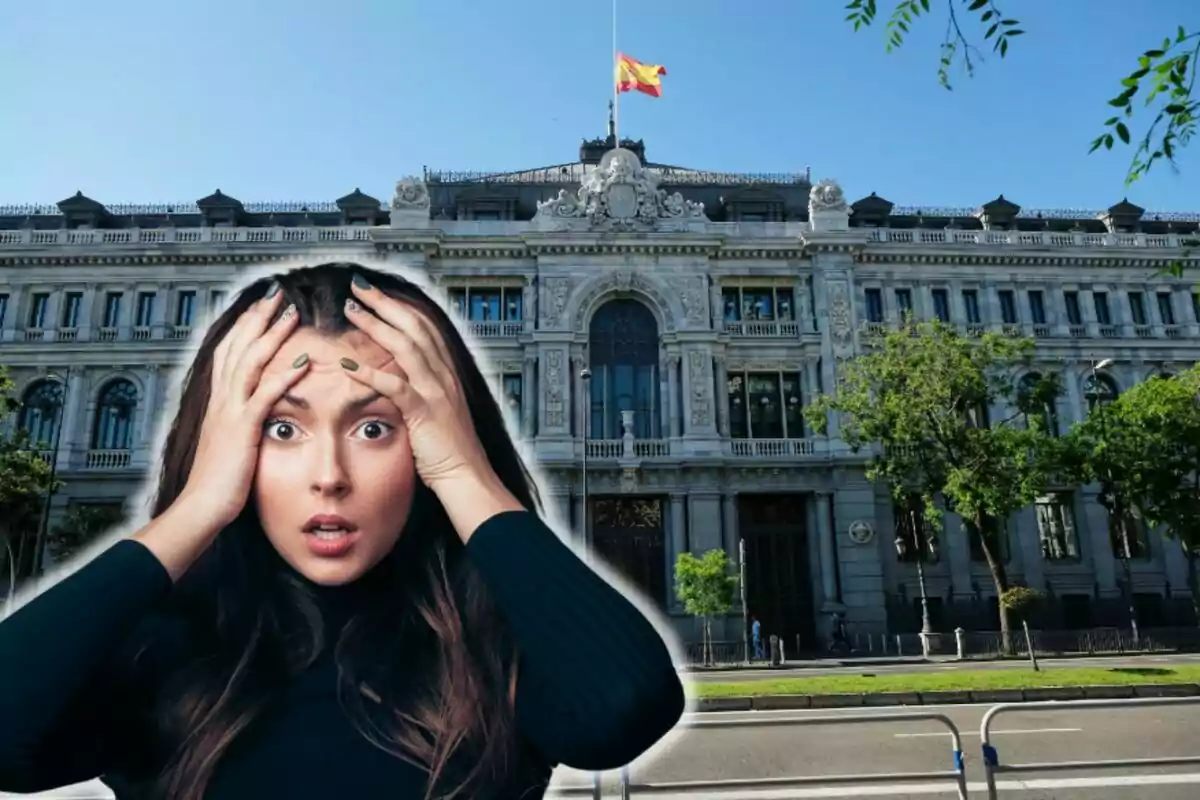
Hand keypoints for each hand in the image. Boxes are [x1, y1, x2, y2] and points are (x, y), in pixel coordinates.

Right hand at [176, 287, 310, 532]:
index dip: (244, 327)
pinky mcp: (243, 430)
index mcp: (218, 402)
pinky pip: (264, 397)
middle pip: (238, 347)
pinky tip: (303, 361)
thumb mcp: (227, 443)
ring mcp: (231, 413)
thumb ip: (238, 422)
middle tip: (276, 292)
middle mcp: (221, 401)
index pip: (229, 353)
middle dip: (257, 317)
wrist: (200, 507)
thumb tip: (248, 413)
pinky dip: (284, 376)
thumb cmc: (217, 481)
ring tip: (292, 312)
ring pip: (250, 362)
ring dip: (272, 335)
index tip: (260, 306)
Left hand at [339, 279, 495, 489]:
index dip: (400, 306)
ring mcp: (436, 392)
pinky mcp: (425, 412)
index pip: (424, 327)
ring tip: (350, 310)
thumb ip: (422, 392)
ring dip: (375, 325)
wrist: (467, 477)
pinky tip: (348, 365)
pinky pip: (395, 386)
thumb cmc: (449, 452)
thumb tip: (399, 380)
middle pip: (414, 326)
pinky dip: (370, 373)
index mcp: (446, 374)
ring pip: (406, 346)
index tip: (377, 294)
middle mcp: (444, 376)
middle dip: (385, 303)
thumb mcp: (439, 413)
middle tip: (358, 287)